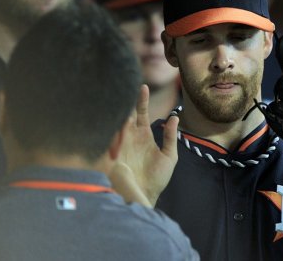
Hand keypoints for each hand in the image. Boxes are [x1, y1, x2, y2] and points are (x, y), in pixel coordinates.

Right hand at [117, 84, 178, 205]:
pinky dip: (110, 126)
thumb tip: (174, 118)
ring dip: (118, 110)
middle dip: (124, 99)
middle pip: (125, 112)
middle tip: (125, 85)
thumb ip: (170, 138)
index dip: (141, 99)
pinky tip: (113, 117)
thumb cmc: (156, 180)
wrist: (144, 198)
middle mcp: (129, 136)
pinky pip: (107, 135)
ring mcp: (119, 142)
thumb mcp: (169, 157)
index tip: (143, 86)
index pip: (141, 112)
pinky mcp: (110, 151)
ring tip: (121, 99)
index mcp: (142, 134)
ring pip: (116, 120)